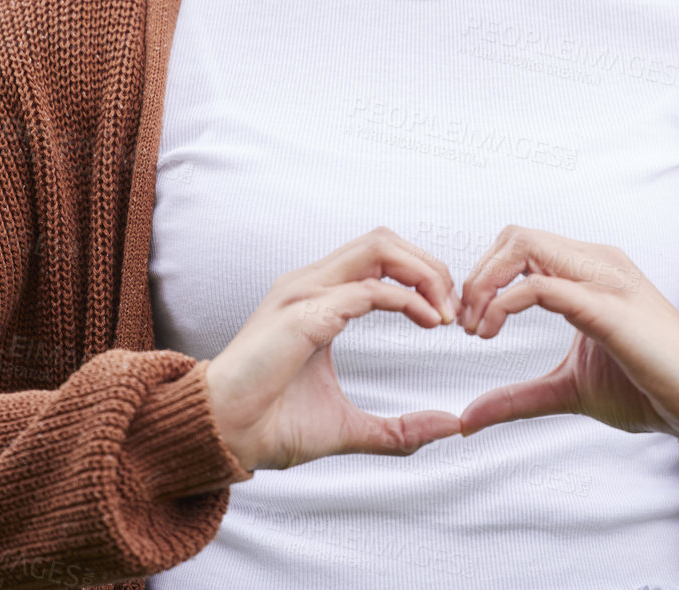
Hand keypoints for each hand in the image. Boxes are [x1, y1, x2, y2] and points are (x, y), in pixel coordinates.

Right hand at [204, 227, 462, 473]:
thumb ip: (398, 429)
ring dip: (423, 272)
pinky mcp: (304, 312)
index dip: (422, 277)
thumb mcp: (349, 426)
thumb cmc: (272, 426)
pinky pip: (368, 289)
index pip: (380, 259)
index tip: (446, 318)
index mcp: (318, 298)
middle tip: (453, 310)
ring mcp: (305, 292)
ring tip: (443, 312)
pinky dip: (407, 299)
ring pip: (379, 246)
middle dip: (430, 265)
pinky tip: (426, 321)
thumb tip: (449, 427)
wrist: (224, 437)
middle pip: (385, 240)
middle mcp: (311, 283)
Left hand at [454, 225, 678, 441]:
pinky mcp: (608, 308)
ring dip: (485, 283)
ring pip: (523, 245)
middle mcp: (595, 262)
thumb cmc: (644, 388)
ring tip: (477, 329)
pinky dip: (505, 303)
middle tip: (465, 324)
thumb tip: (467, 419)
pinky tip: (493, 331)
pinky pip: (544, 285)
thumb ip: (517, 397)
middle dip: (477, 276)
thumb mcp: (567, 390)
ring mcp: (604, 278)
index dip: (483, 277)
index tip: (467, 323)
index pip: (519, 245)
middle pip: (514, 236)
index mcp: (588, 271)